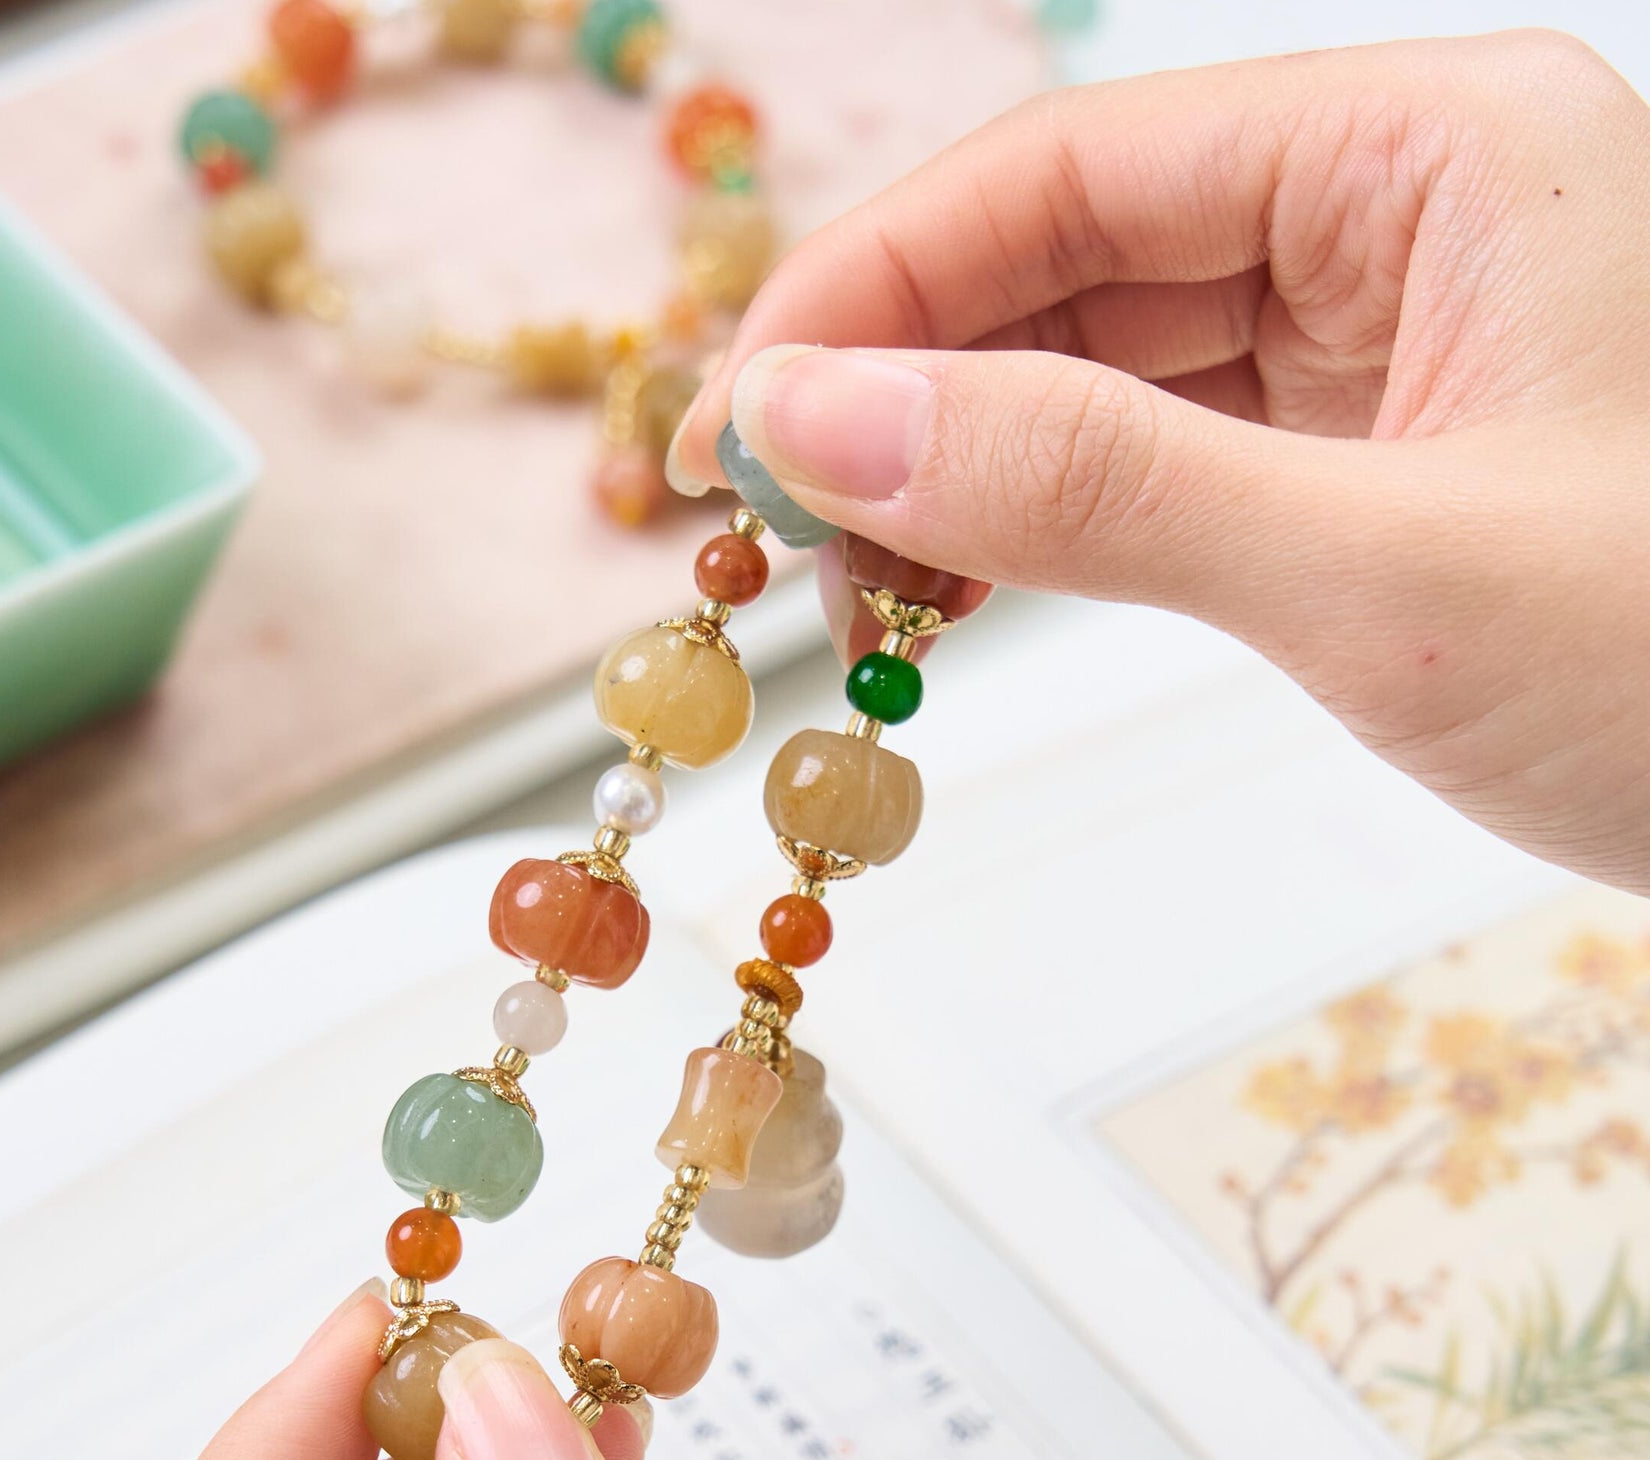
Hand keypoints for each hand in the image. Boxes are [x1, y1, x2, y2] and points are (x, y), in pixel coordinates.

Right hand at [671, 33, 1649, 894]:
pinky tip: (955, 591)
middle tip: (771, 540)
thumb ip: (1086, 483)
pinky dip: (1038, 528)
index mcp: (1429, 155)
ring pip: (1093, 371)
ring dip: (954, 473)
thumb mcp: (1374, 573)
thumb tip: (808, 422)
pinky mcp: (1358, 463)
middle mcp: (1394, 217)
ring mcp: (1376, 345)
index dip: (874, 290)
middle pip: (1065, 265)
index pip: (1073, 172)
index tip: (735, 426)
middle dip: (902, 396)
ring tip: (858, 599)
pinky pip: (1148, 462)